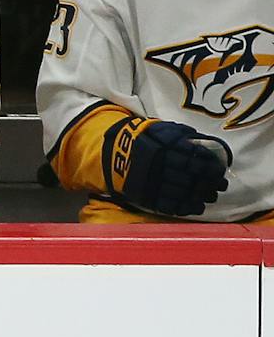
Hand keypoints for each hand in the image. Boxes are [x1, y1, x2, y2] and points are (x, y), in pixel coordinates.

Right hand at [110, 118, 228, 217]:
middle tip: (221, 185)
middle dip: (209, 183)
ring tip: (211, 196)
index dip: (209, 167)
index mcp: (162, 148)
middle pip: (189, 178)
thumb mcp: (162, 129)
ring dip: (200, 196)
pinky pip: (168, 205)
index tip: (219, 171)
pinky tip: (196, 206)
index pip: (192, 160)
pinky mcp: (146, 195)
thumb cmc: (146, 138)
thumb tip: (208, 144)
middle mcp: (158, 165)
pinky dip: (184, 208)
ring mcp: (151, 182)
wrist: (116, 150)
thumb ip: (183, 135)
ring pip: (181, 192)